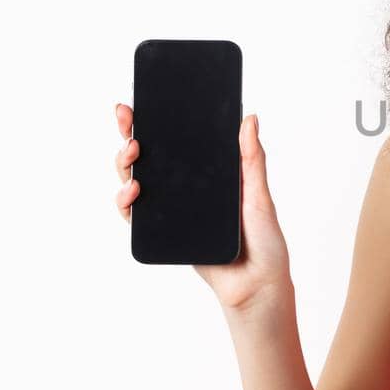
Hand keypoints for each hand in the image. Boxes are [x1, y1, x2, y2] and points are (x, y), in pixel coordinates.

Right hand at [114, 103, 292, 311]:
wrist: (256, 285)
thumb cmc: (264, 242)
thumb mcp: (260, 196)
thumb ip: (252, 159)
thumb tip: (249, 118)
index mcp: (209, 174)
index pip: (178, 142)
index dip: (156, 122)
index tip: (140, 103)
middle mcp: (187, 189)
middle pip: (150, 157)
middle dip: (130, 134)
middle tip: (127, 120)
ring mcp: (173, 211)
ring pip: (136, 182)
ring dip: (125, 164)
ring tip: (132, 153)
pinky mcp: (164, 234)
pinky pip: (137, 216)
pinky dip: (127, 202)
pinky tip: (133, 190)